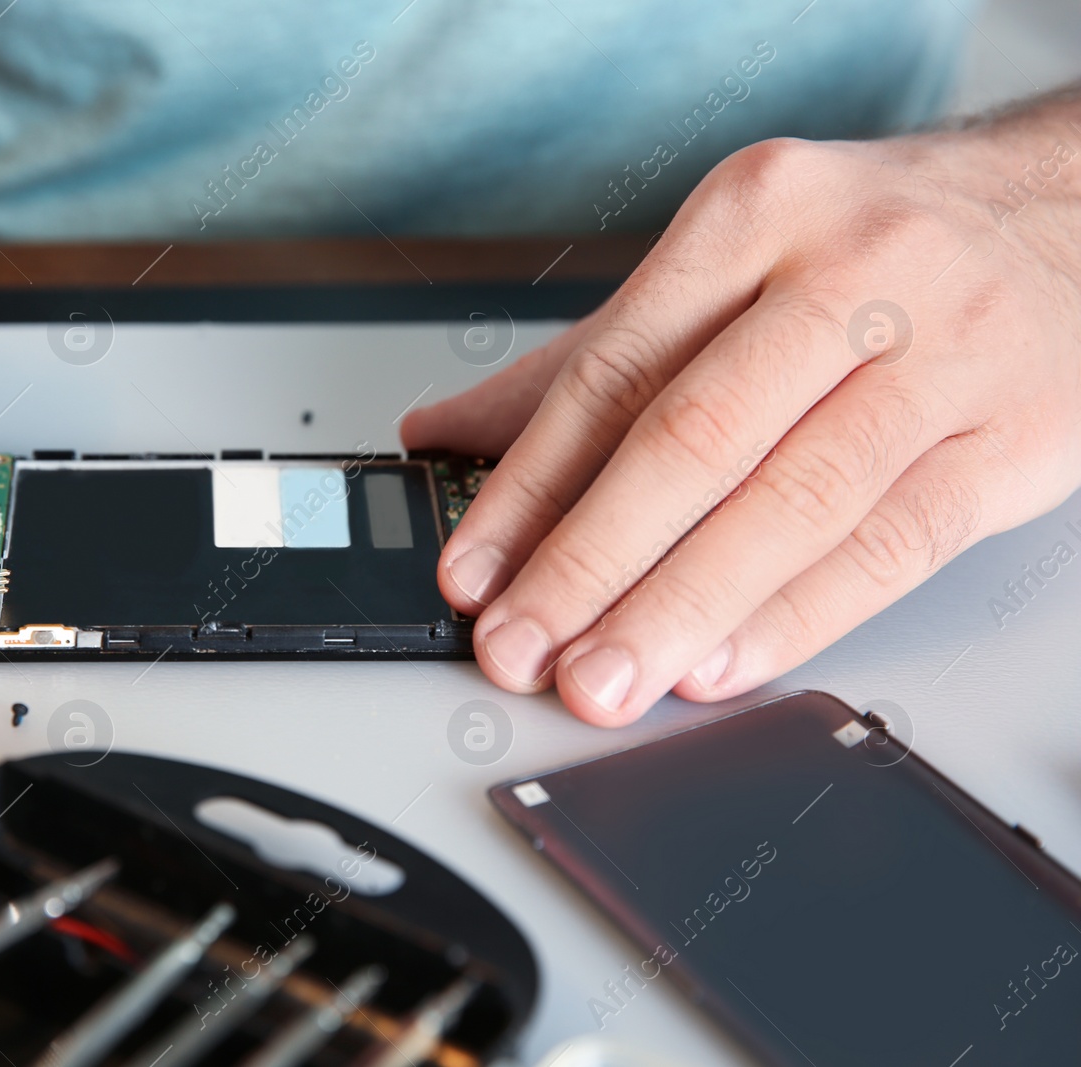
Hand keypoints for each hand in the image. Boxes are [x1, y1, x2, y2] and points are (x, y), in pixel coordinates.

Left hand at [404, 92, 1080, 725]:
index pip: (612, 371)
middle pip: (692, 440)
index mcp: (755, 213)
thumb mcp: (733, 261)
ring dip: (677, 610)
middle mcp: (850, 273)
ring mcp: (944, 356)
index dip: (527, 487)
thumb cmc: (879, 244)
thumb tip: (447, 433)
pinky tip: (716, 664)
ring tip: (602, 680)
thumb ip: (595, 356)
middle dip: (587, 563)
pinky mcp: (1012, 441)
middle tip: (519, 649)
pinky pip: (889, 547)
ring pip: (789, 505)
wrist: (1076, 213)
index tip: (473, 573)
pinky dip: (792, 619)